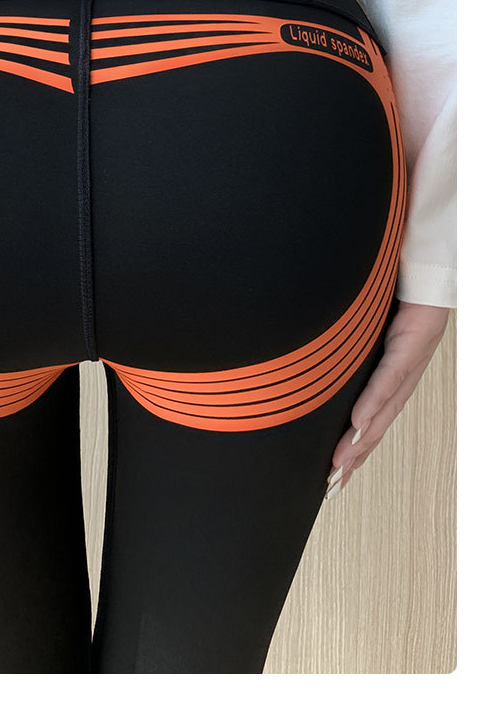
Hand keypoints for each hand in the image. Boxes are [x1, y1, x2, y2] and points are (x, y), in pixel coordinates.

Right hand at [325, 300, 450, 497]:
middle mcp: (408, 366)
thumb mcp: (362, 317)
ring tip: (341, 463)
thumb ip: (344, 337)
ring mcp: (415, 354)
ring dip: (362, 438)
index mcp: (396, 363)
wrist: (424, 255)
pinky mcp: (417, 339)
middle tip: (333, 482)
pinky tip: (359, 422)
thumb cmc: (392, 281)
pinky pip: (392, 375)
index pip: (377, 412)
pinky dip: (374, 401)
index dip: (359, 442)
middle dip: (357, 453)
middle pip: (382, 419)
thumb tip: (314, 350)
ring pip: (387, 406)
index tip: (338, 469)